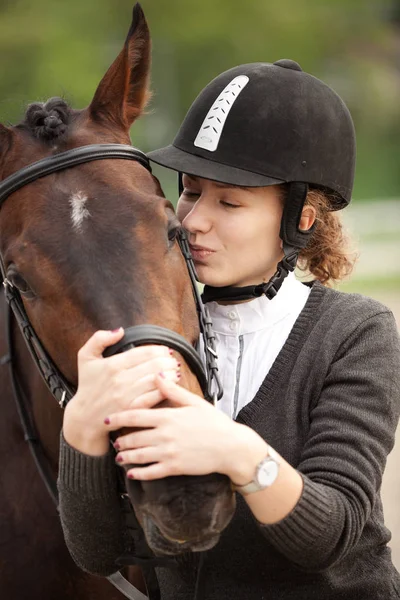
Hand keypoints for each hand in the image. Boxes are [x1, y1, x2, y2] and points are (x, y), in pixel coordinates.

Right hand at [63, 329, 179, 455]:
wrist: (84, 417)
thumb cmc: (87, 385)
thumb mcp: (85, 357)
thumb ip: (99, 339)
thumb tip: (119, 331)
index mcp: (112, 365)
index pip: (143, 352)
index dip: (158, 349)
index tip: (166, 349)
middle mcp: (120, 379)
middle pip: (153, 365)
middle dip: (167, 360)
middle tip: (173, 359)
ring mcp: (127, 396)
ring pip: (156, 380)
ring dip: (170, 373)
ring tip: (175, 370)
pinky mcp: (132, 409)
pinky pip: (154, 397)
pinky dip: (165, 389)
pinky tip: (171, 385)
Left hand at [106, 375, 267, 481]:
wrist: (230, 447)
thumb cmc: (214, 422)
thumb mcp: (194, 402)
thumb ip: (172, 390)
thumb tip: (157, 375)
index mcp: (168, 416)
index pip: (135, 416)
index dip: (118, 418)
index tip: (108, 419)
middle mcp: (165, 435)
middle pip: (133, 438)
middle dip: (120, 440)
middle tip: (113, 441)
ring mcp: (169, 453)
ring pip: (139, 456)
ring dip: (126, 457)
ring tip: (119, 456)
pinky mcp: (175, 468)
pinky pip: (151, 472)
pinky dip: (139, 474)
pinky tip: (132, 473)